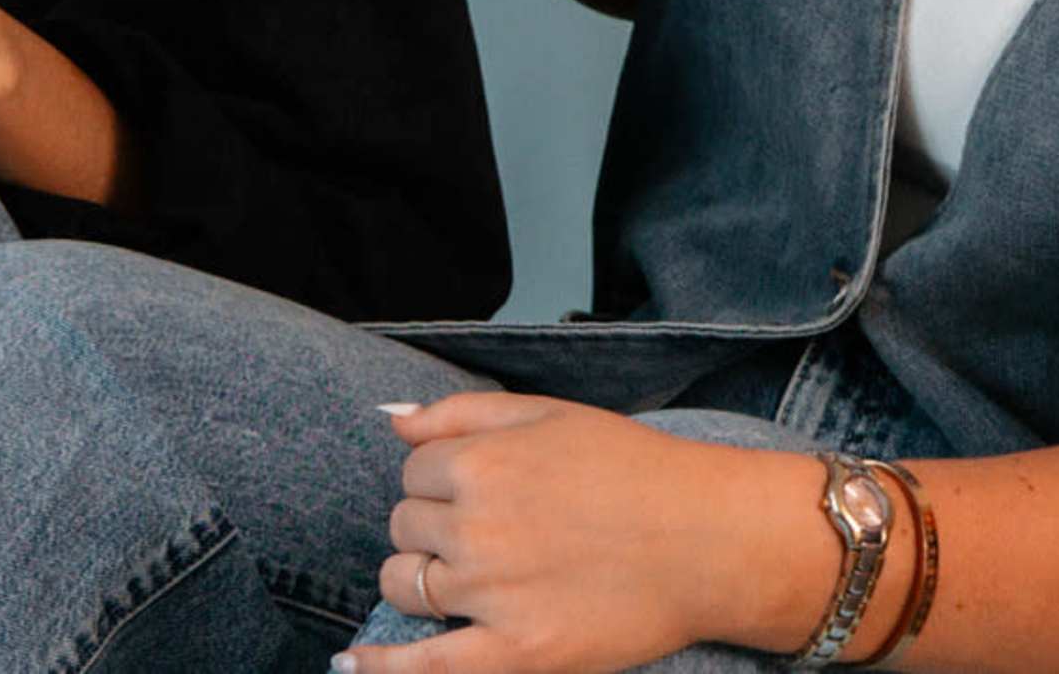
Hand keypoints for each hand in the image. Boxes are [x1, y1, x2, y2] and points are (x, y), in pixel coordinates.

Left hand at [344, 394, 778, 673]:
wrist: (708, 539)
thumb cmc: (634, 470)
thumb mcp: (546, 413)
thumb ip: (459, 411)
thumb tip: (392, 420)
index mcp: (480, 462)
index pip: (413, 471)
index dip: (444, 478)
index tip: (485, 487)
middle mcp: (476, 527)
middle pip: (404, 525)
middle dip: (434, 525)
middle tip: (494, 529)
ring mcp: (492, 594)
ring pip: (405, 582)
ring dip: (421, 577)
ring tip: (469, 575)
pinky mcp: (517, 653)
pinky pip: (427, 669)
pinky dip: (381, 669)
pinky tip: (350, 667)